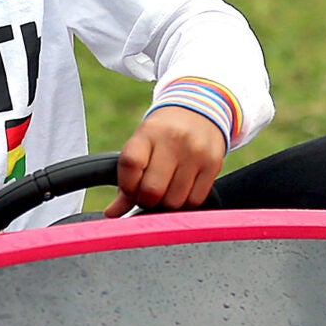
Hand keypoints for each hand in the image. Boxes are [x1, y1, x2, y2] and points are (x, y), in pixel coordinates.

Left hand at [106, 106, 227, 215]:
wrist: (200, 112)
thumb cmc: (162, 135)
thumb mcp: (141, 145)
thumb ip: (126, 179)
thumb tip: (112, 213)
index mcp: (149, 132)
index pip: (131, 164)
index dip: (127, 186)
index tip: (129, 188)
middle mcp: (173, 140)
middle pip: (152, 190)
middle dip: (146, 200)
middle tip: (148, 194)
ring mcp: (195, 153)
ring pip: (174, 201)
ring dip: (165, 205)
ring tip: (165, 191)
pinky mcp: (213, 165)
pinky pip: (194, 201)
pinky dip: (184, 204)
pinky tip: (181, 192)